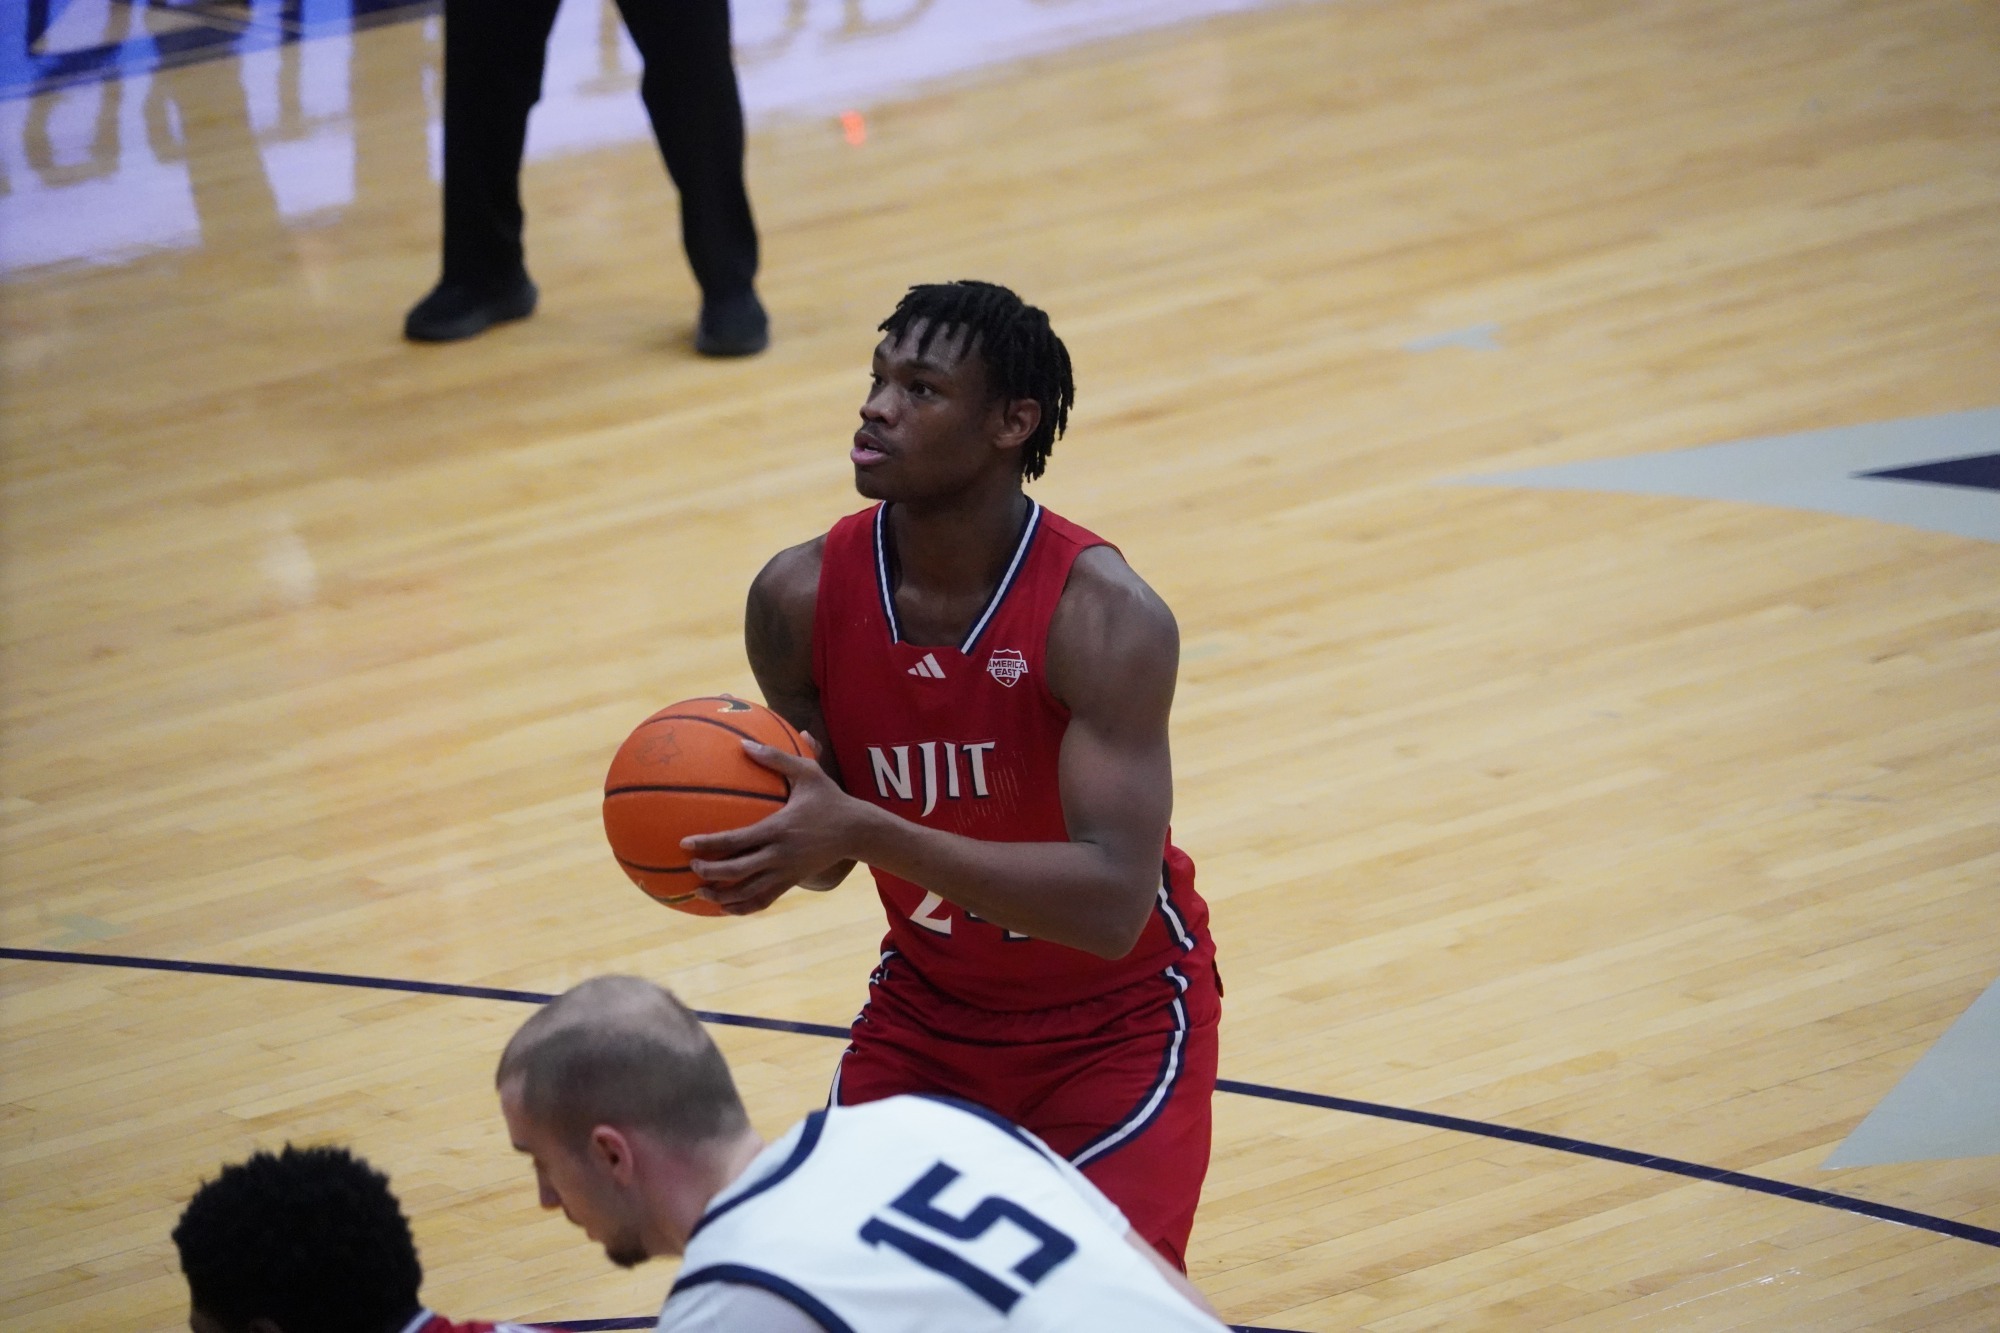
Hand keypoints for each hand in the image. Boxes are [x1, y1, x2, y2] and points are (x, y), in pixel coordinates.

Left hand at [681, 742, 866, 913]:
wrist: (857, 830)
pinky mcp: (792, 882)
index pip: (736, 840)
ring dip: (722, 896)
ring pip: (748, 893)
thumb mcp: (807, 773)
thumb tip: (744, 743)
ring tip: (700, 892)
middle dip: (710, 871)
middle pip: (737, 871)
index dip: (708, 844)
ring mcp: (786, 872)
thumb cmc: (829, 798)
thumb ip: (776, 758)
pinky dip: (743, 907)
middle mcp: (779, 854)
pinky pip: (764, 900)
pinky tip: (726, 907)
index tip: (685, 843)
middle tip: (690, 866)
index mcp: (778, 828)